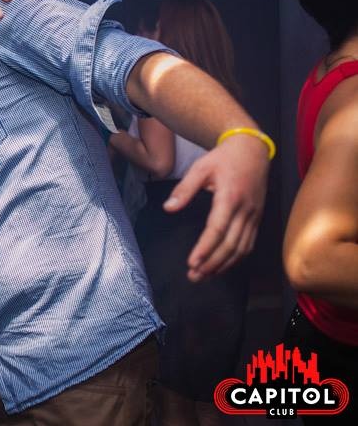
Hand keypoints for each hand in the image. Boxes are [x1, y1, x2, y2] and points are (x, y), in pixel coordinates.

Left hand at [164, 133, 269, 281]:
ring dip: (223, 265)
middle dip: (212, 263)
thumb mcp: (200, 167)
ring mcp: (254, 215)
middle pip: (230, 244)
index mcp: (230, 197)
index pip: (217, 229)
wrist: (252, 150)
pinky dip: (236, 258)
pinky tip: (222, 266)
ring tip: (204, 276)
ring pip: (242, 248)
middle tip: (194, 276)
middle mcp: (245, 210)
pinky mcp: (257, 218)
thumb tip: (168, 208)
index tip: (192, 262)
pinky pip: (248, 243)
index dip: (205, 248)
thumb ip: (184, 189)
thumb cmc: (223, 158)